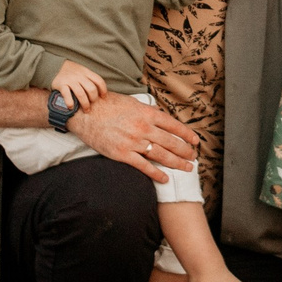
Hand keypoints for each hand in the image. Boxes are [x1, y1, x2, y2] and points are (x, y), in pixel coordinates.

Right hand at [50, 62, 106, 107]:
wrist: (53, 65)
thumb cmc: (70, 70)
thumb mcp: (81, 70)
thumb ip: (88, 78)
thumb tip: (99, 90)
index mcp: (86, 72)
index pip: (99, 80)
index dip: (103, 90)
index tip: (103, 97)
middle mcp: (79, 76)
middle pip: (91, 89)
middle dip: (93, 99)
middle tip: (92, 105)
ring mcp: (70, 80)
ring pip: (81, 94)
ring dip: (85, 104)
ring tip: (86, 110)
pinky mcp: (61, 85)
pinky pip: (67, 95)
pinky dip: (70, 102)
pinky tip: (71, 107)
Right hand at [66, 93, 197, 184]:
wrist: (85, 112)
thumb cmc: (107, 105)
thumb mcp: (132, 103)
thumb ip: (147, 111)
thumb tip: (161, 116)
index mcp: (147, 113)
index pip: (174, 125)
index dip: (187, 134)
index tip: (195, 141)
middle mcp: (144, 128)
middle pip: (171, 142)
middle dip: (185, 151)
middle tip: (193, 157)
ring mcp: (134, 142)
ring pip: (162, 155)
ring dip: (177, 163)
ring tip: (186, 168)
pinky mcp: (122, 154)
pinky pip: (144, 166)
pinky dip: (157, 174)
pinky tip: (165, 179)